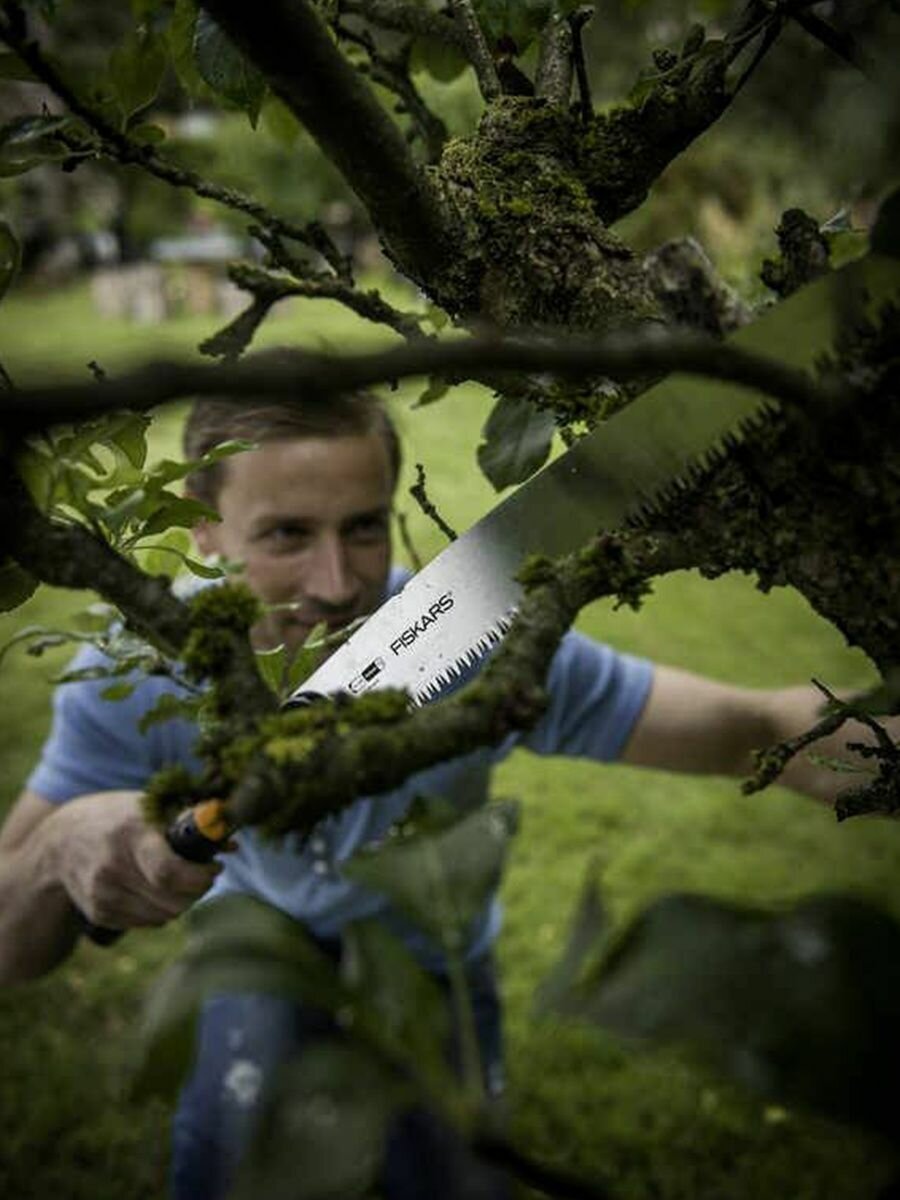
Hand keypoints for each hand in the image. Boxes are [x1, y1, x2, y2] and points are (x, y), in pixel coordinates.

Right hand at [49, 790, 222, 928]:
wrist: (61, 840)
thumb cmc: (120, 817)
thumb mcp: (149, 807)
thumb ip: (190, 821)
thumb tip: (231, 842)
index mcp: (131, 833)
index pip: (170, 872)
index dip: (200, 877)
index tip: (214, 868)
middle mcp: (113, 867)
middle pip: (173, 900)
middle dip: (197, 890)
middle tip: (203, 875)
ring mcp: (103, 894)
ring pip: (164, 915)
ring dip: (181, 901)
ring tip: (179, 880)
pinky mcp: (99, 913)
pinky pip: (147, 923)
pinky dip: (160, 910)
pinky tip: (154, 889)